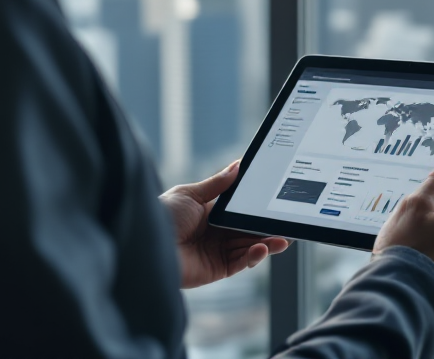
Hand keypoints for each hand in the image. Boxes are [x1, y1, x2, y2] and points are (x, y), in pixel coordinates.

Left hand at [160, 160, 290, 288]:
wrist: (145, 247)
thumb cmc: (162, 217)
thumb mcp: (189, 194)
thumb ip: (216, 184)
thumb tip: (237, 165)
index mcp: (210, 213)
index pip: (241, 210)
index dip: (258, 208)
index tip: (276, 202)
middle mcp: (216, 232)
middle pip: (249, 229)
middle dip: (269, 227)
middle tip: (288, 222)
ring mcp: (218, 251)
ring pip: (250, 246)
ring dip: (268, 242)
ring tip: (283, 238)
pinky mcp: (217, 269)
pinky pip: (241, 262)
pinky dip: (254, 256)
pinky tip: (262, 247)